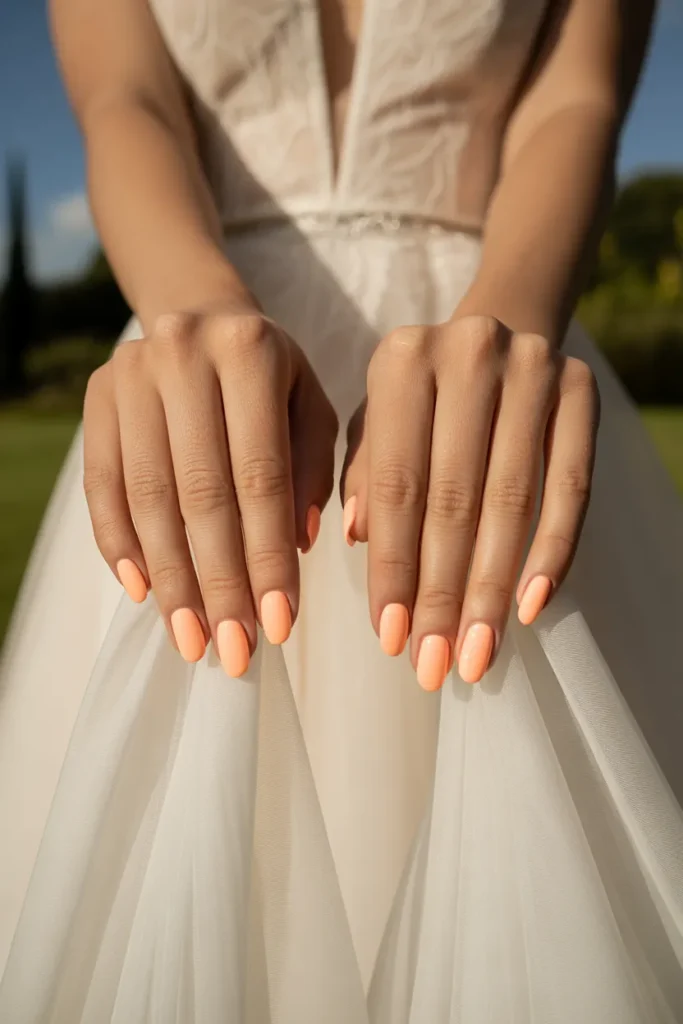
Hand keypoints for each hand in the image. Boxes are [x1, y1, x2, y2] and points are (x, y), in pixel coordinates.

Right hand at [84, 306, 337, 674]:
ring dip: (171, 578)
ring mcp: (130, 374)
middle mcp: (183, 353)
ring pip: (149, 496)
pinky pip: (103, 485)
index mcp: (251, 350)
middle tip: (234, 651)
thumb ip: (315, 470)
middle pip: (201, 492)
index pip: (262, 475)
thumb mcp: (313, 408)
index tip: (280, 626)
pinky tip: (144, 592)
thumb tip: (297, 547)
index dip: (268, 556)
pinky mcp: (96, 398)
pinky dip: (120, 544)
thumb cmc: (273, 381)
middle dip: (219, 583)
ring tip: (192, 639)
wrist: (201, 316)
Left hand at [342, 315, 598, 689]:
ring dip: (492, 588)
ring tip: (476, 654)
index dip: (392, 567)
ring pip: (511, 500)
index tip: (390, 639)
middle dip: (442, 593)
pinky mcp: (580, 391)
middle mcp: (465, 355)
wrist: (503, 327)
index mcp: (400, 361)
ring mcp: (530, 369)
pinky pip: (573, 486)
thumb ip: (362, 474)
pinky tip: (531, 606)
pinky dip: (554, 551)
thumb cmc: (423, 398)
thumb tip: (359, 540)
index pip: (394, 484)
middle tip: (435, 664)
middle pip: (453, 498)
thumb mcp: (378, 422)